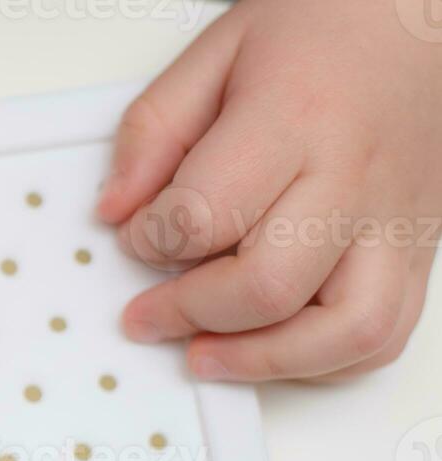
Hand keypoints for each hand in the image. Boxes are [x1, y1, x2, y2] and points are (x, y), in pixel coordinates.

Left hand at [97, 0, 439, 381]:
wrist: (420, 17)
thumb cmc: (327, 27)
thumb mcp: (217, 51)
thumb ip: (154, 131)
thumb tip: (114, 209)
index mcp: (294, 120)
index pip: (205, 214)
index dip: (151, 241)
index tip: (134, 238)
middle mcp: (354, 178)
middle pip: (269, 286)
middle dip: (190, 314)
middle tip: (145, 317)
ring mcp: (393, 221)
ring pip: (345, 332)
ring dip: (262, 361)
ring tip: (203, 355)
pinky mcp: (416, 249)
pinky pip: (381, 336)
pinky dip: (322, 362)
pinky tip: (271, 347)